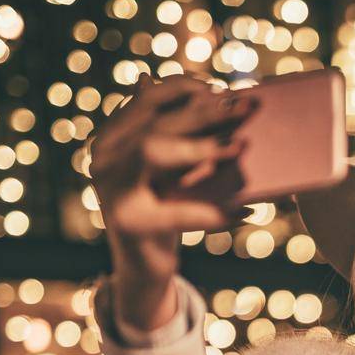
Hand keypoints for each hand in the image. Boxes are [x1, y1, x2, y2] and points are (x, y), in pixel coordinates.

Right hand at [89, 75, 255, 327]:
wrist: (144, 267)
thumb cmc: (165, 209)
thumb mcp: (173, 169)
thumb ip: (182, 134)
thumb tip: (215, 93)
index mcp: (114, 137)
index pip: (149, 98)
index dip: (186, 87)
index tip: (223, 88)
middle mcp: (105, 158)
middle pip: (156, 120)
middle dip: (206, 111)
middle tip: (249, 106)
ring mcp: (111, 190)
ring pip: (152, 151)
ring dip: (201, 146)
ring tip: (241, 149)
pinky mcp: (130, 224)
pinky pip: (176, 212)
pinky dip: (214, 212)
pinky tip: (246, 211)